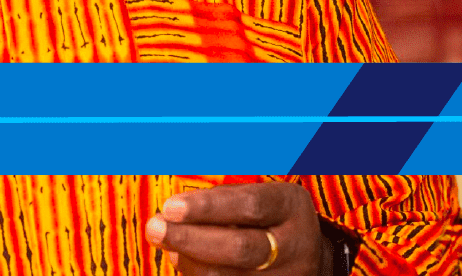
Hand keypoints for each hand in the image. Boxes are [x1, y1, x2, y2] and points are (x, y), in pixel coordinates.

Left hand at [144, 183, 329, 274]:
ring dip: (188, 259)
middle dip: (190, 238)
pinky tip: (181, 259)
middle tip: (155, 227)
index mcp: (290, 206)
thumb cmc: (269, 217)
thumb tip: (173, 211)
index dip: (207, 208)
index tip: (170, 206)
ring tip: (163, 241)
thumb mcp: (258, 195)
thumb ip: (222, 199)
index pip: (249, 206)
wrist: (306, 257)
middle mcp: (293, 245)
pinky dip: (197, 274)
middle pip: (240, 248)